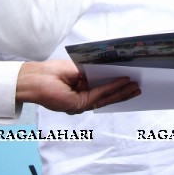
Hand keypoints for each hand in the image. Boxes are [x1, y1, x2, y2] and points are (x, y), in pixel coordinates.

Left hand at [16, 60, 139, 113]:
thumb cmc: (51, 72)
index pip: (103, 92)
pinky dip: (112, 88)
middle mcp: (82, 100)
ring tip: (135, 87)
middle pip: (107, 97)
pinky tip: (122, 82)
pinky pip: (99, 95)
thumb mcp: (78, 70)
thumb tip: (111, 70)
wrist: (34, 78)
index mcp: (81, 91)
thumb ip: (93, 74)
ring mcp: (80, 104)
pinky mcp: (78, 104)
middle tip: (139, 88)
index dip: (117, 88)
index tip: (130, 82)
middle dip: (124, 93)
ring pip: (106, 98)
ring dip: (122, 92)